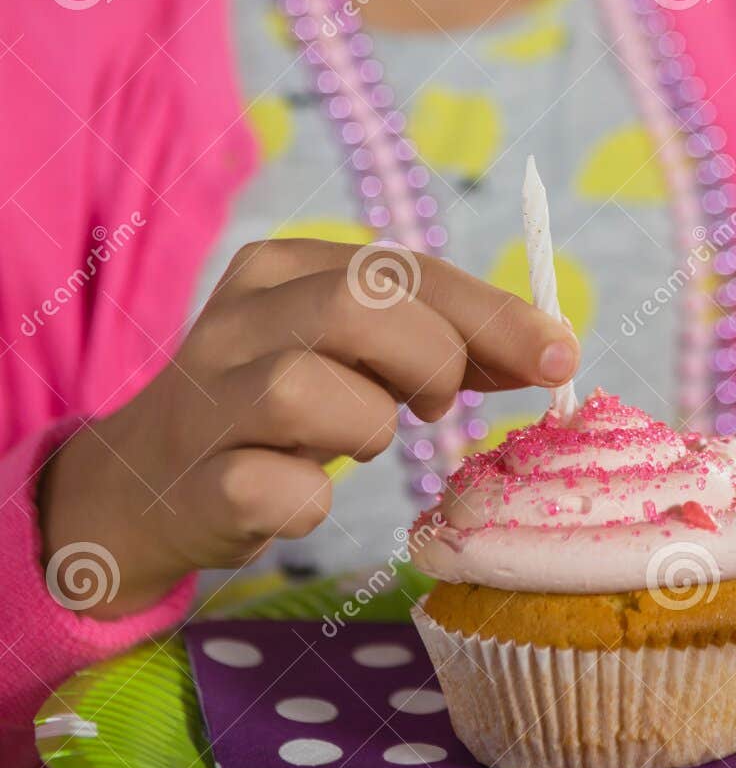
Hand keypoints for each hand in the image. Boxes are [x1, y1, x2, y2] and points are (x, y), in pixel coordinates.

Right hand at [38, 240, 578, 618]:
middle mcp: (234, 320)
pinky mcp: (196, 484)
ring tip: (354, 440)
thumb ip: (436, 338)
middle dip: (433, 356)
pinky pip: (278, 491)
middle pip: (359, 302)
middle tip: (440, 403)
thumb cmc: (274, 411)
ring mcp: (205, 402)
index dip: (491, 312)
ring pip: (309, 389)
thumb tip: (550, 349)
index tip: (560, 355)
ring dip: (366, 427)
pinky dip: (310, 502)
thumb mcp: (348, 352)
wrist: (143, 488)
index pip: (401, 266)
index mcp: (278, 268)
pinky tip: (301, 494)